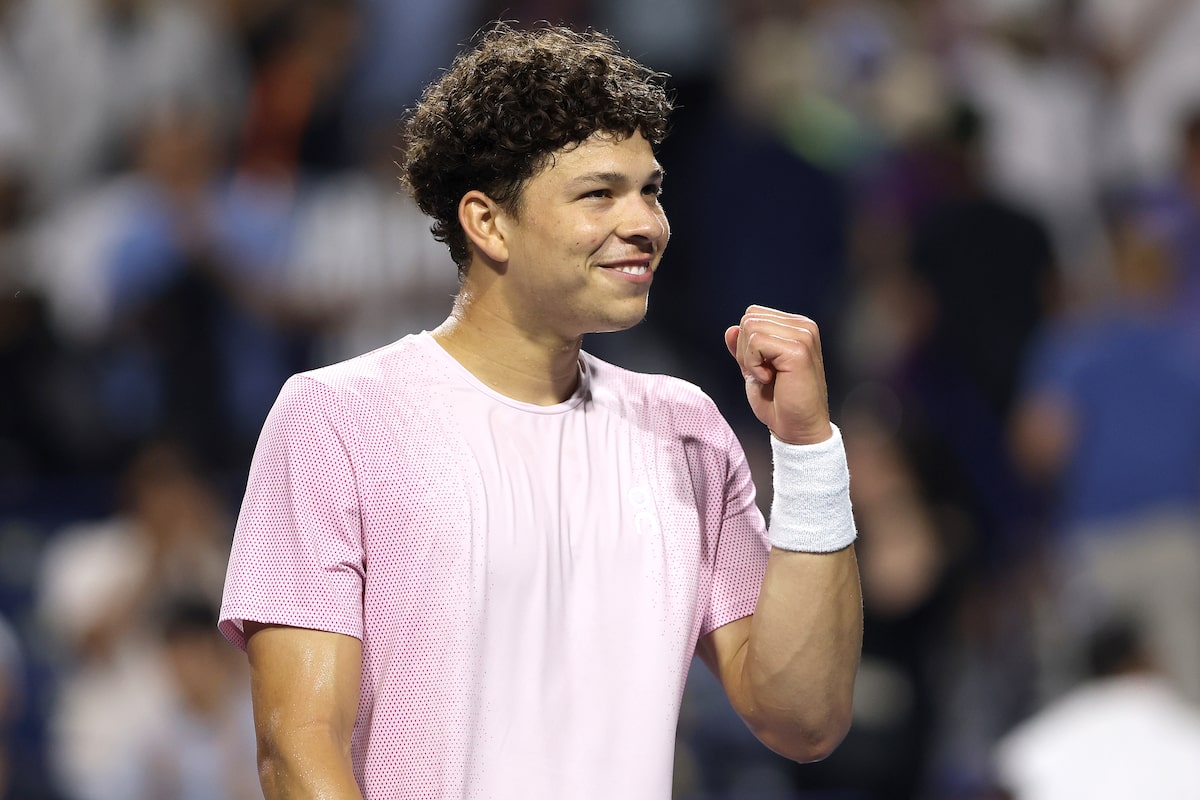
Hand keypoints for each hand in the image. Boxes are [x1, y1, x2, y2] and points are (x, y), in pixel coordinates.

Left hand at [724, 305, 831, 444]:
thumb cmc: (779, 402)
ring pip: (750, 327)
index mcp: (796, 327)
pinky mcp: (798, 349)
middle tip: (763, 373)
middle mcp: (803, 327)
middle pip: (749, 317)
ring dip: (749, 357)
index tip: (762, 367)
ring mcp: (803, 336)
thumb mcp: (754, 369)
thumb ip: (744, 348)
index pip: (753, 315)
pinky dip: (754, 364)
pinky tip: (770, 378)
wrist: (797, 428)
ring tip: (768, 376)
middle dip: (745, 349)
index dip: (745, 343)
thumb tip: (730, 329)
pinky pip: (755, 341)